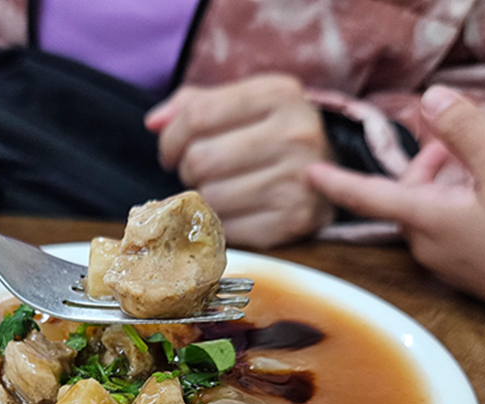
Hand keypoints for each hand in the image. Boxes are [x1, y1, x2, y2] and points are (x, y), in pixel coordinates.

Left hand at [145, 74, 332, 248]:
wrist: (330, 174)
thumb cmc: (272, 136)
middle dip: (189, 170)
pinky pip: (229, 228)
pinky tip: (236, 211)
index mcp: (280, 94)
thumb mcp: (242, 106)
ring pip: (211, 197)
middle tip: (202, 173)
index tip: (171, 153)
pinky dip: (222, 224)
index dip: (171, 139)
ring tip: (222, 190)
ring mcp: (300, 179)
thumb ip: (194, 105)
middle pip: (200, 159)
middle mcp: (296, 133)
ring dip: (204, 199)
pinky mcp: (296, 219)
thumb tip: (154, 123)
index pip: (197, 116)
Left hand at [307, 85, 484, 354]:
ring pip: (436, 210)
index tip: (308, 173)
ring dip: (455, 181)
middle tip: (464, 141)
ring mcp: (452, 265)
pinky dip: (470, 204)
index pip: (368, 195)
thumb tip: (429, 99)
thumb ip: (466, 129)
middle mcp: (430, 248)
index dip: (337, 180)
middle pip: (409, 194)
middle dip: (431, 163)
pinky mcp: (477, 274)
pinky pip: (458, 229)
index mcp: (427, 222)